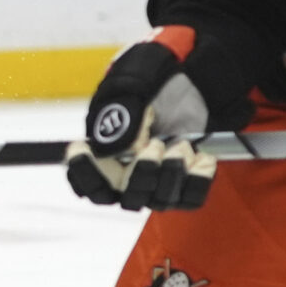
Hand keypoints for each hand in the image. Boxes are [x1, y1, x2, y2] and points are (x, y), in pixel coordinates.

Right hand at [66, 39, 215, 210]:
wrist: (185, 86)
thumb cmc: (149, 86)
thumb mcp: (131, 91)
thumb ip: (124, 116)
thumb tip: (127, 147)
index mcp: (102, 157)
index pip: (84, 181)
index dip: (82, 171)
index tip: (81, 147)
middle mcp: (126, 178)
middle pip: (127, 198)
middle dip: (144, 173)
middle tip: (156, 144)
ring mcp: (155, 186)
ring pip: (159, 200)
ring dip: (173, 172)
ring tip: (183, 144)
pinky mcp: (183, 186)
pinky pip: (190, 198)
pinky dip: (199, 180)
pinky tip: (204, 158)